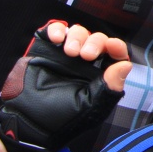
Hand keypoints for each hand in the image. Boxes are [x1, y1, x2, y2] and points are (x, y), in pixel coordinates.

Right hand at [0, 22, 131, 151]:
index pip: (114, 55)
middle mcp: (84, 64)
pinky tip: (56, 39)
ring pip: (78, 32)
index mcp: (99, 76)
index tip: (112, 46)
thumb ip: (109, 86)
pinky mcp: (45, 50)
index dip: (116, 47)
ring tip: (69, 51)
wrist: (26, 122)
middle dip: (94, 42)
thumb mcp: (90, 106)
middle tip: (86, 55)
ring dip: (77, 36)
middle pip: (97, 40)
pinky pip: (54, 31)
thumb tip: (126, 64)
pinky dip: (57, 29)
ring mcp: (64, 56)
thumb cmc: (60, 119)